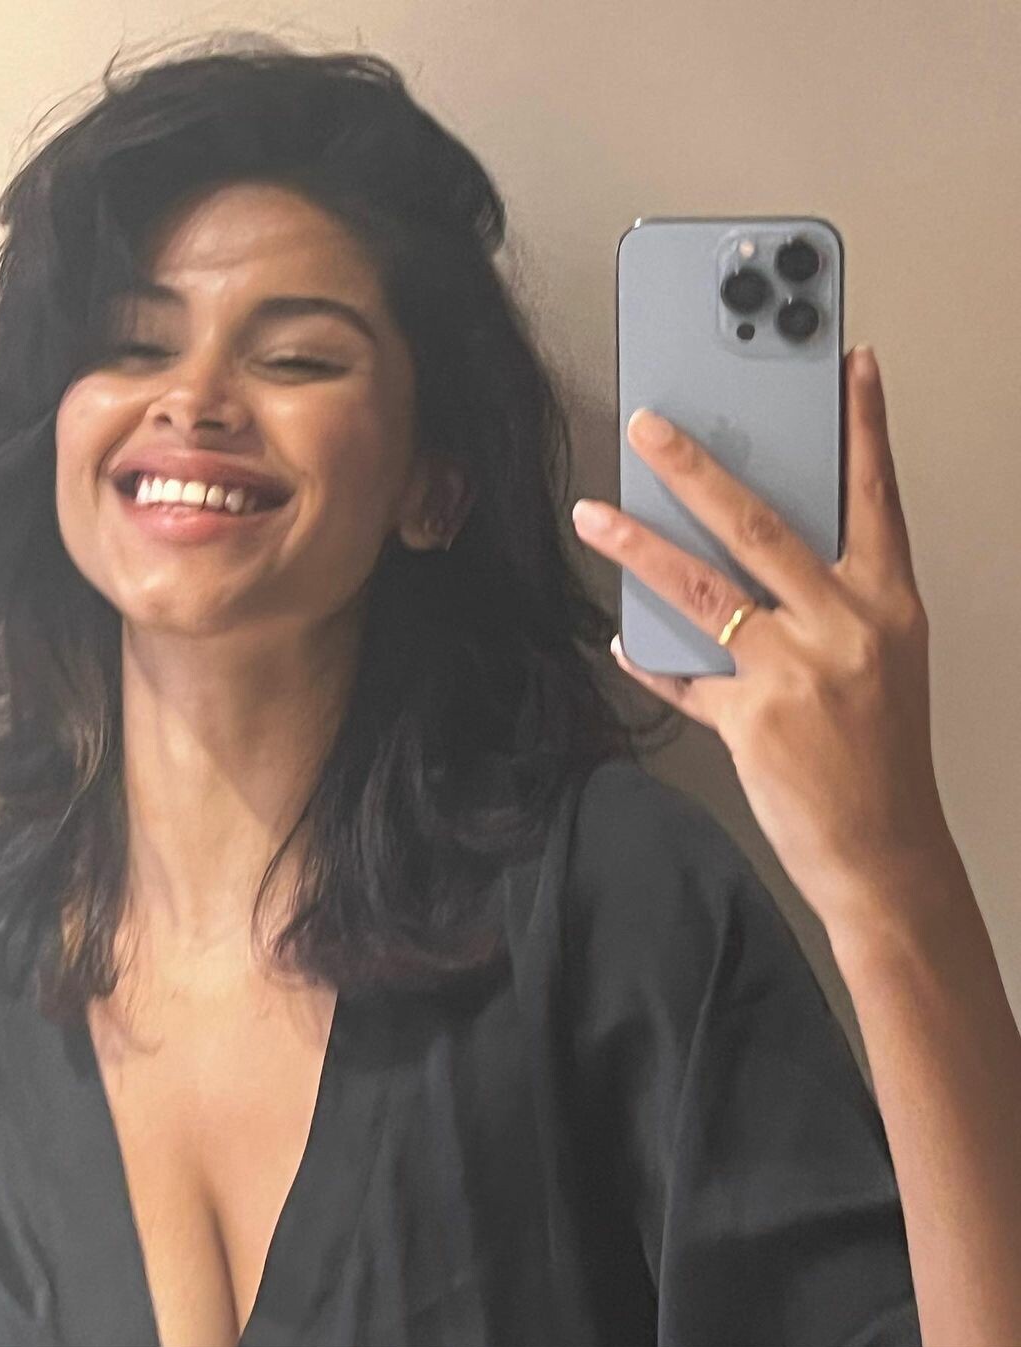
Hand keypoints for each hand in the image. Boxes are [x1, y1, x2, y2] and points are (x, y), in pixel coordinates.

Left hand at [571, 346, 956, 934]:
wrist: (886, 850)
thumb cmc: (883, 754)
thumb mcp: (882, 661)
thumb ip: (831, 603)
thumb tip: (763, 559)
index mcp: (886, 604)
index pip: (875, 496)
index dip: (862, 425)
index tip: (848, 363)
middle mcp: (845, 627)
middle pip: (761, 525)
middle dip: (697, 468)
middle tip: (651, 428)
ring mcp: (797, 672)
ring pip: (704, 589)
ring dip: (639, 546)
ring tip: (594, 515)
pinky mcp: (752, 720)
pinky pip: (684, 676)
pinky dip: (651, 656)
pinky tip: (624, 636)